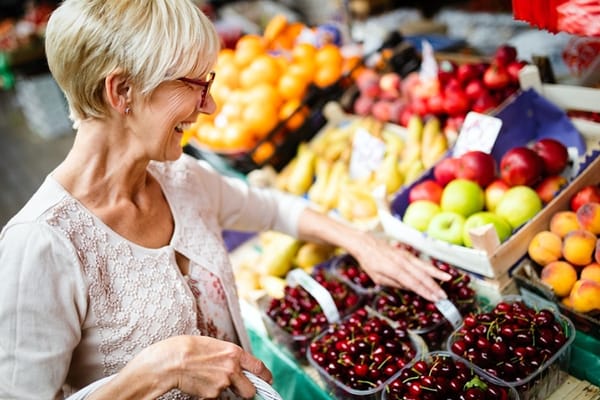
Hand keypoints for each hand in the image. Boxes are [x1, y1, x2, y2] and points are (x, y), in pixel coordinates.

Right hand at [93, 335, 271, 398]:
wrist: (168, 361)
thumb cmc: (186, 348)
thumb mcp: (213, 345)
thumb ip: (228, 355)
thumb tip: (236, 364)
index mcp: (234, 353)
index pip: (260, 368)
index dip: (265, 377)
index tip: (267, 380)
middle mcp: (232, 369)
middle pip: (250, 391)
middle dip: (246, 391)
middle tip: (238, 388)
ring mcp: (222, 384)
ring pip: (230, 394)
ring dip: (223, 389)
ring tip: (206, 377)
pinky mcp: (211, 395)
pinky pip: (215, 397)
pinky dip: (209, 393)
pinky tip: (198, 382)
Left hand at [350, 234, 450, 301]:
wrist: (366, 243)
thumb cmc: (369, 263)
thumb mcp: (378, 278)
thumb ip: (394, 283)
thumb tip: (410, 288)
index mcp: (393, 270)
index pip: (412, 283)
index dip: (425, 292)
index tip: (434, 299)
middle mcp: (402, 262)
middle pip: (421, 276)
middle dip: (433, 286)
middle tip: (443, 296)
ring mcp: (406, 256)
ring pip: (424, 267)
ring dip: (436, 275)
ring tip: (448, 280)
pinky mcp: (407, 253)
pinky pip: (421, 262)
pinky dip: (432, 267)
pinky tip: (440, 271)